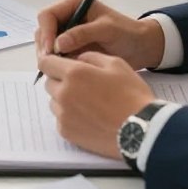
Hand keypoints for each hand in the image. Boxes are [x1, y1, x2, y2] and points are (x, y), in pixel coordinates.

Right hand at [35, 0, 164, 69]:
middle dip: (44, 46)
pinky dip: (55, 63)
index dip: (46, 32)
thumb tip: (59, 44)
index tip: (52, 50)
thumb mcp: (107, 29)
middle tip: (49, 64)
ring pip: (46, 43)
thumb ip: (83, 34)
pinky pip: (55, 55)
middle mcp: (67, 17)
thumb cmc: (127, 33)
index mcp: (74, 5)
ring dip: (47, 56)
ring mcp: (67, 33)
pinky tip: (61, 72)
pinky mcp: (70, 48)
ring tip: (56, 70)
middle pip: (43, 30)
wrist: (141, 47)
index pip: (48, 15)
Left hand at [40, 52, 154, 157]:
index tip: (61, 64)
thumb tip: (76, 59)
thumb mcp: (115, 63)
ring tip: (88, 102)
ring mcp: (63, 115)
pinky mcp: (67, 132)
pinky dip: (69, 116)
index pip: (46, 62)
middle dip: (60, 80)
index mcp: (74, 73)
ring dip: (64, 98)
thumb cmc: (131, 95)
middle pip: (49, 82)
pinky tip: (89, 116)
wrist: (142, 130)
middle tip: (81, 84)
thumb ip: (90, 56)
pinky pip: (60, 118)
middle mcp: (64, 93)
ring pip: (54, 101)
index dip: (53, 61)